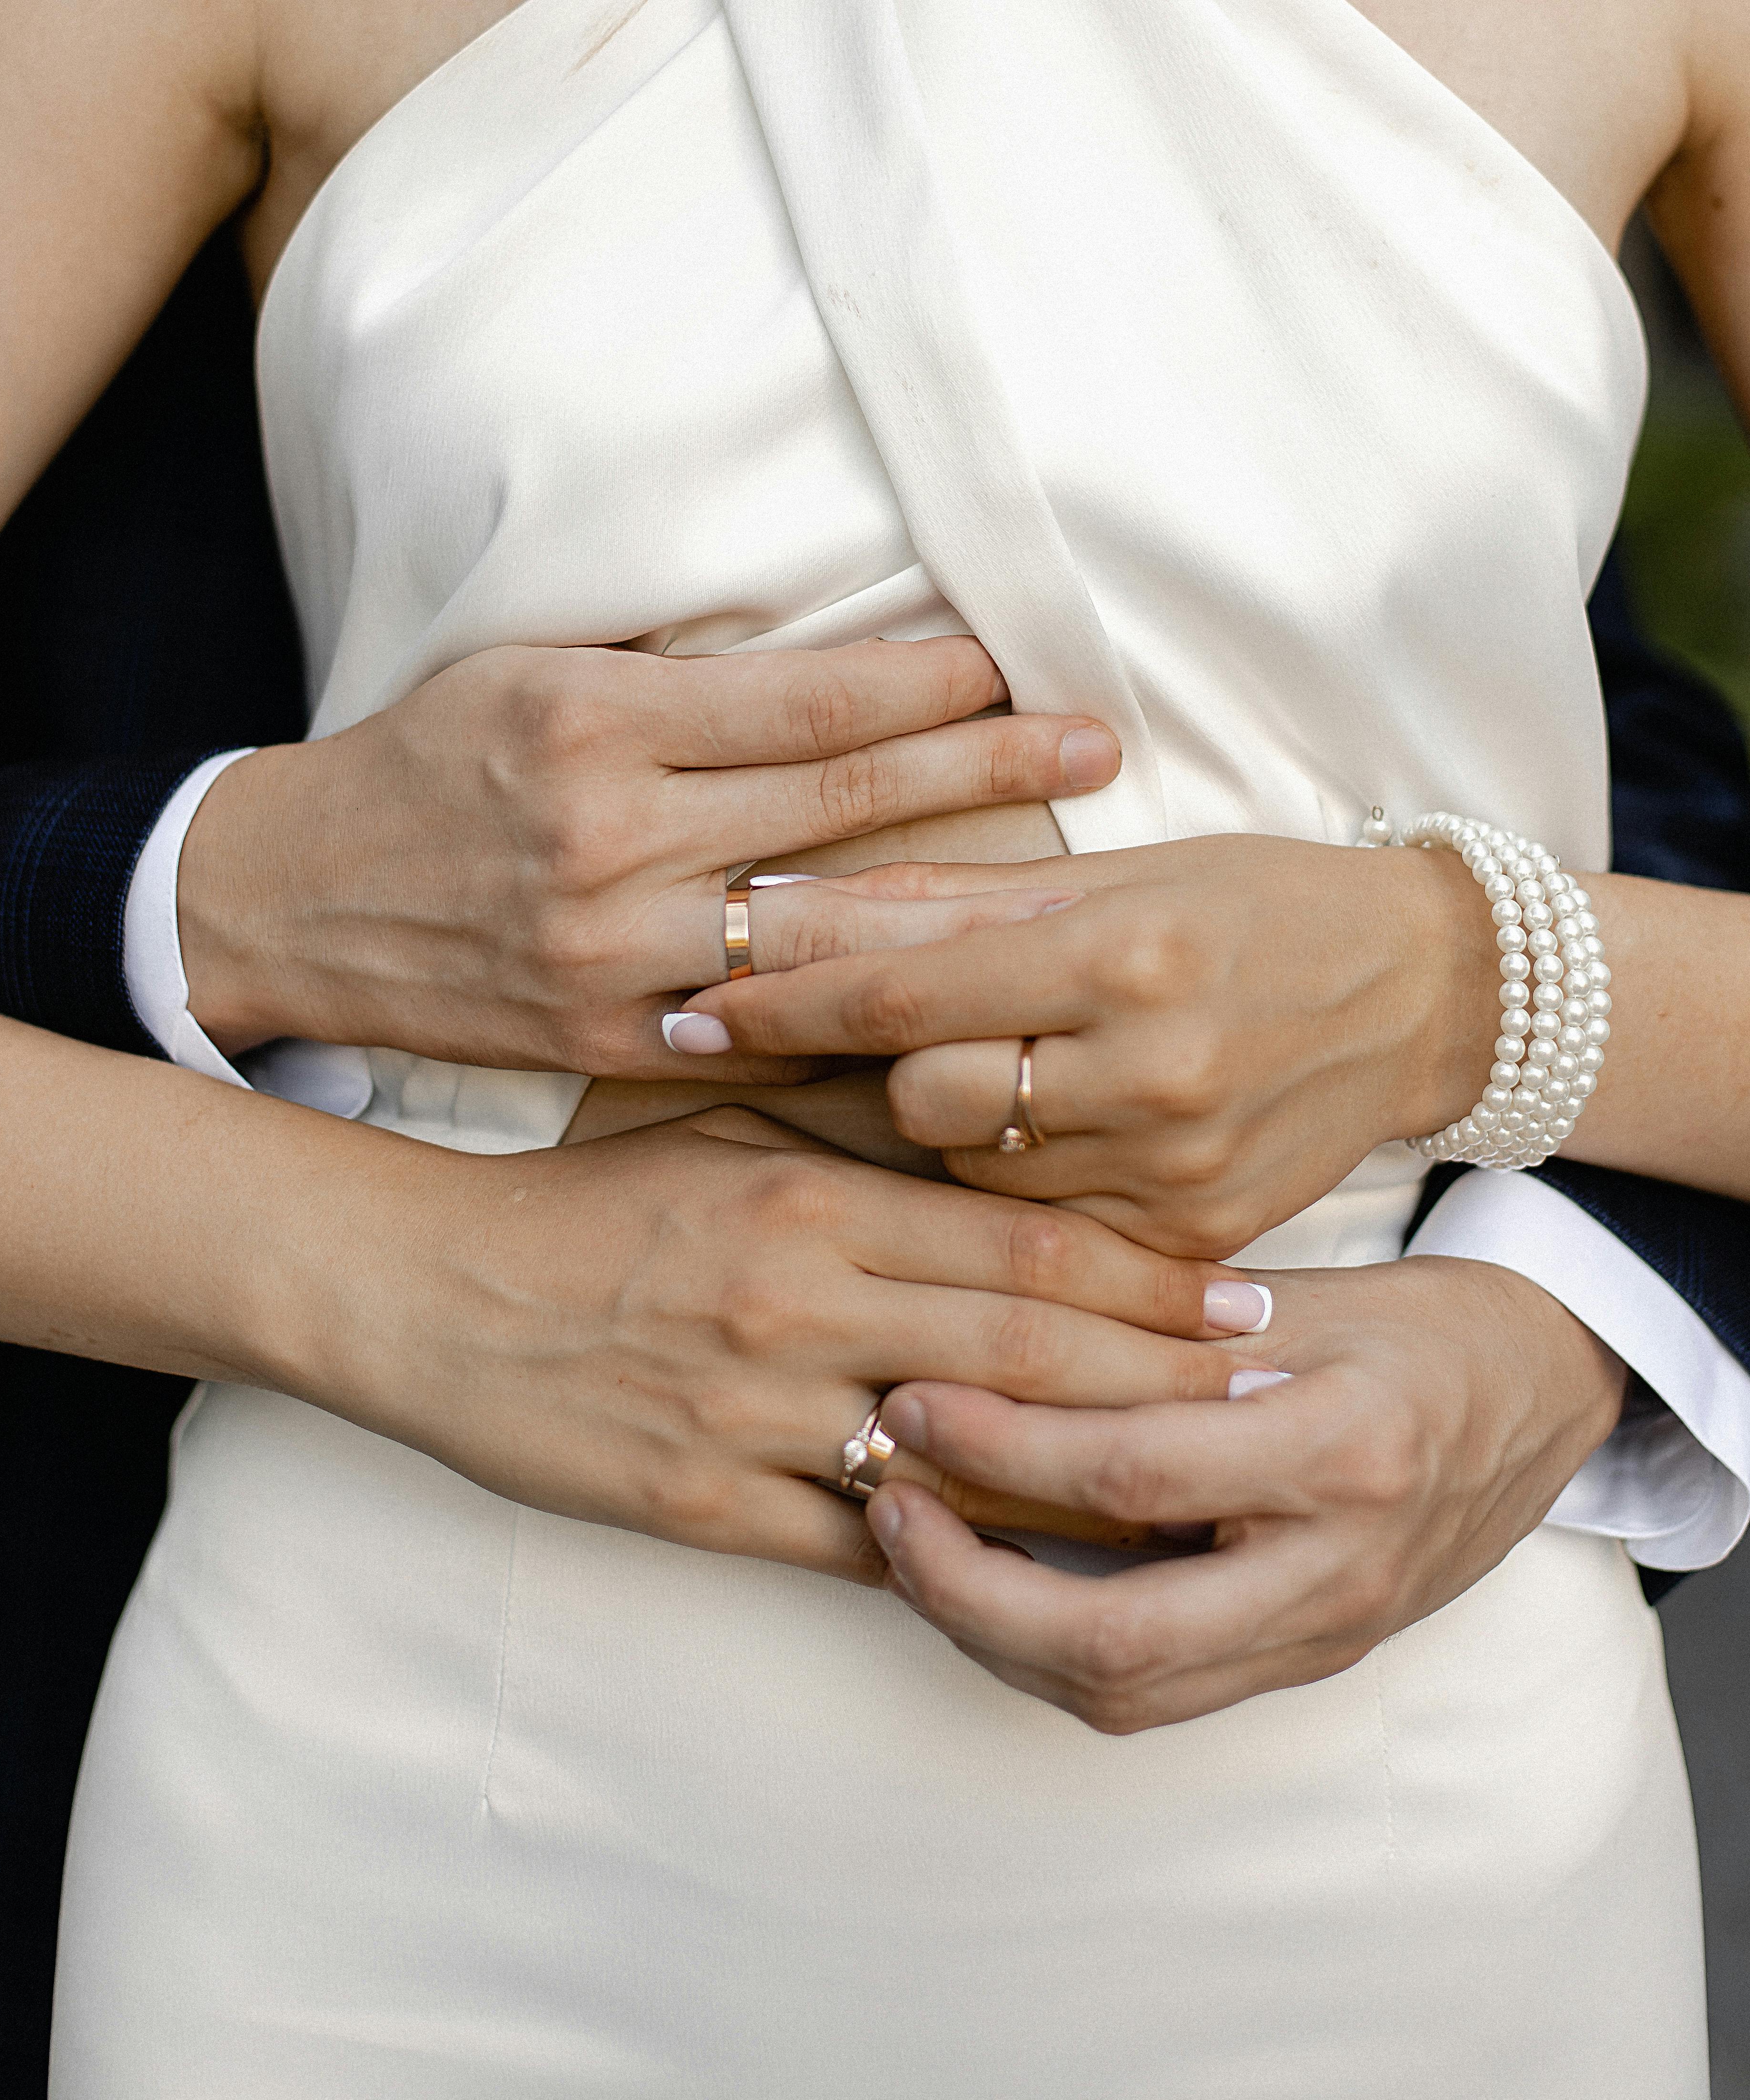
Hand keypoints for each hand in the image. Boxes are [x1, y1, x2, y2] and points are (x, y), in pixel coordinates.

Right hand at [175, 637, 1118, 1071]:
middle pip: (838, 810)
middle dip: (986, 776)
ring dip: (963, 914)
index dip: (923, 682)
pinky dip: (869, 1019)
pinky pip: (770, 1027)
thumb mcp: (538, 678)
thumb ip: (682, 684)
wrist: (299, 901)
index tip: (1017, 662)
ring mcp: (616, 954)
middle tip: (1101, 746)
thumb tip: (847, 670)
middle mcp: (609, 838)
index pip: (802, 703)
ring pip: (826, 937)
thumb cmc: (436, 764)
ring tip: (1078, 899)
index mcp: (593, 725)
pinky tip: (965, 1014)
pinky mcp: (615, 1039)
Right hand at [315, 1108, 1250, 1574]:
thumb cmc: (598, 1204)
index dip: (1151, 1283)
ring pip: (958, 1465)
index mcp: (817, 1205)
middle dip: (1162, 1382)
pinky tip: (1037, 1574)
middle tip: (1275, 1398)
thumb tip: (994, 1144)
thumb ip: (861, 1144)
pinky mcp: (700, 1506)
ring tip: (1197, 1495)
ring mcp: (751, 1415)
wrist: (435, 1293)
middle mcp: (800, 1308)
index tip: (1246, 1302)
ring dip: (1084, 1487)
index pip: (1028, 1249)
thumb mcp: (732, 1139)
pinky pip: (859, 1549)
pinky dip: (954, 1563)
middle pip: (1025, 1356)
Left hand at [675, 837, 1500, 1256]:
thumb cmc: (1251, 904)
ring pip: (977, 1173)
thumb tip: (781, 909)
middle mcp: (1150, 1067)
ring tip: (1009, 1080)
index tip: (687, 1014)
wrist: (1423, 993)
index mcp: (1120, 950)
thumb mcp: (1110, 873)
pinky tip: (1059, 1143)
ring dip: (957, 1131)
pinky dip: (1027, 1189)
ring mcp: (1178, 1169)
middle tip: (906, 1038)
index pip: (902, 990)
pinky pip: (1049, 1230)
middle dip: (886, 1071)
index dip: (780, 1003)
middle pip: (924, 1099)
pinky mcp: (1195, 1238)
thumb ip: (945, 904)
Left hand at [859, 1254, 1626, 1728]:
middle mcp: (1336, 1569)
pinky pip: (1159, 1693)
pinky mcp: (1307, 1661)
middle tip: (883, 1507)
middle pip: (1118, 1641)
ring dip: (997, 1638)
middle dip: (971, 1592)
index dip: (1003, 1446)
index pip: (1134, 1472)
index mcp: (1341, 1451)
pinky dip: (1055, 1654)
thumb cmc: (1421, 1323)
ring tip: (910, 1551)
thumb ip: (1164, 1323)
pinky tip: (988, 1588)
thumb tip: (994, 1324)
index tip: (911, 1402)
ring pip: (1128, 1694)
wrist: (1546, 1393)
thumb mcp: (1306, 1295)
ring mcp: (1325, 1634)